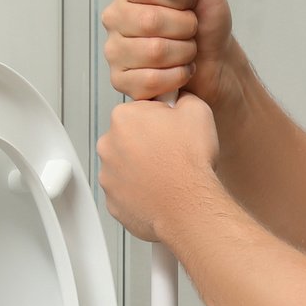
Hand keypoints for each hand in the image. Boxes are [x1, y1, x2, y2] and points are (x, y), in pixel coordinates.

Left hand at [97, 94, 221, 242]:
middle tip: (172, 154)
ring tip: (168, 176)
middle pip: (129, 138)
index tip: (173, 131)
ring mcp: (108, 176)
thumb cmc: (190, 163)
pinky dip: (139, 193)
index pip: (140, 111)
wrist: (189, 207)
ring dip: (142, 169)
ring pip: (125, 167)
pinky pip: (126, 193)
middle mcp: (108, 145)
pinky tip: (159, 192)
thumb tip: (179, 100)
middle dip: (148, 144)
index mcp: (124, 118)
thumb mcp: (197, 111)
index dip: (161, 120)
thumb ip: (182, 98)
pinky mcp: (113, 202)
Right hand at [102, 0, 236, 106]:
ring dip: (183, 53)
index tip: (188, 2)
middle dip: (184, 27)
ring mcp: (115, 50)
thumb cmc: (206, 24)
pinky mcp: (120, 81)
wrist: (216, 61)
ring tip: (186, 49)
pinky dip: (177, 76)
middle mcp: (116, 17)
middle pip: (150, 21)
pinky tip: (179, 70)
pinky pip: (151, 80)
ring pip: (154, 52)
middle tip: (190, 29)